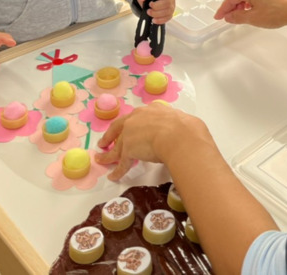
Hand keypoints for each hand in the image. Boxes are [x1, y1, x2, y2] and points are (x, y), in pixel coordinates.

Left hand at [95, 103, 212, 180]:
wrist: (179, 135)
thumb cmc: (185, 127)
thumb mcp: (179, 120)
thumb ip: (175, 125)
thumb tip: (184, 130)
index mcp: (151, 110)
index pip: (137, 117)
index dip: (131, 123)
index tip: (127, 126)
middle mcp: (137, 118)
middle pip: (119, 128)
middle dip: (110, 135)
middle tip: (104, 142)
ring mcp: (130, 134)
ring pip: (117, 146)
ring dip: (108, 154)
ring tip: (101, 159)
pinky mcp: (128, 150)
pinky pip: (122, 163)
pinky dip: (117, 171)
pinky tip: (113, 177)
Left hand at [135, 0, 175, 24]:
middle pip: (168, 2)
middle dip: (157, 6)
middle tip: (149, 5)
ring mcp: (171, 5)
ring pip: (168, 11)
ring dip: (157, 13)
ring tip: (149, 12)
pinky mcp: (169, 13)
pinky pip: (167, 18)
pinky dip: (160, 20)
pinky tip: (154, 19)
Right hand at [213, 0, 286, 27]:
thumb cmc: (277, 12)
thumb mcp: (253, 18)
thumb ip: (238, 17)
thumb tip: (228, 17)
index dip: (222, 9)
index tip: (218, 17)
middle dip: (230, 4)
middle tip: (227, 15)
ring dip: (239, 2)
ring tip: (239, 14)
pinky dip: (247, 0)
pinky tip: (250, 9)